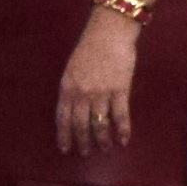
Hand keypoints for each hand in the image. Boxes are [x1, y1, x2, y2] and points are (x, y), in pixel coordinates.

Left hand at [55, 4, 145, 157]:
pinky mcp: (120, 90)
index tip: (65, 149)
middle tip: (86, 153)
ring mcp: (101, 93)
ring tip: (105, 149)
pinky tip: (123, 140)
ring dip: (102, 140)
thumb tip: (74, 108)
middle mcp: (82, 94)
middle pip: (80, 125)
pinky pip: (120, 116)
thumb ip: (72, 88)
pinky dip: (122, 130)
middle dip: (83, 142)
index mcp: (67, 87)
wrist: (110, 32)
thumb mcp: (72, 68)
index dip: (64, 135)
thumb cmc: (90, 47)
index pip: (63, 118)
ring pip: (100, 124)